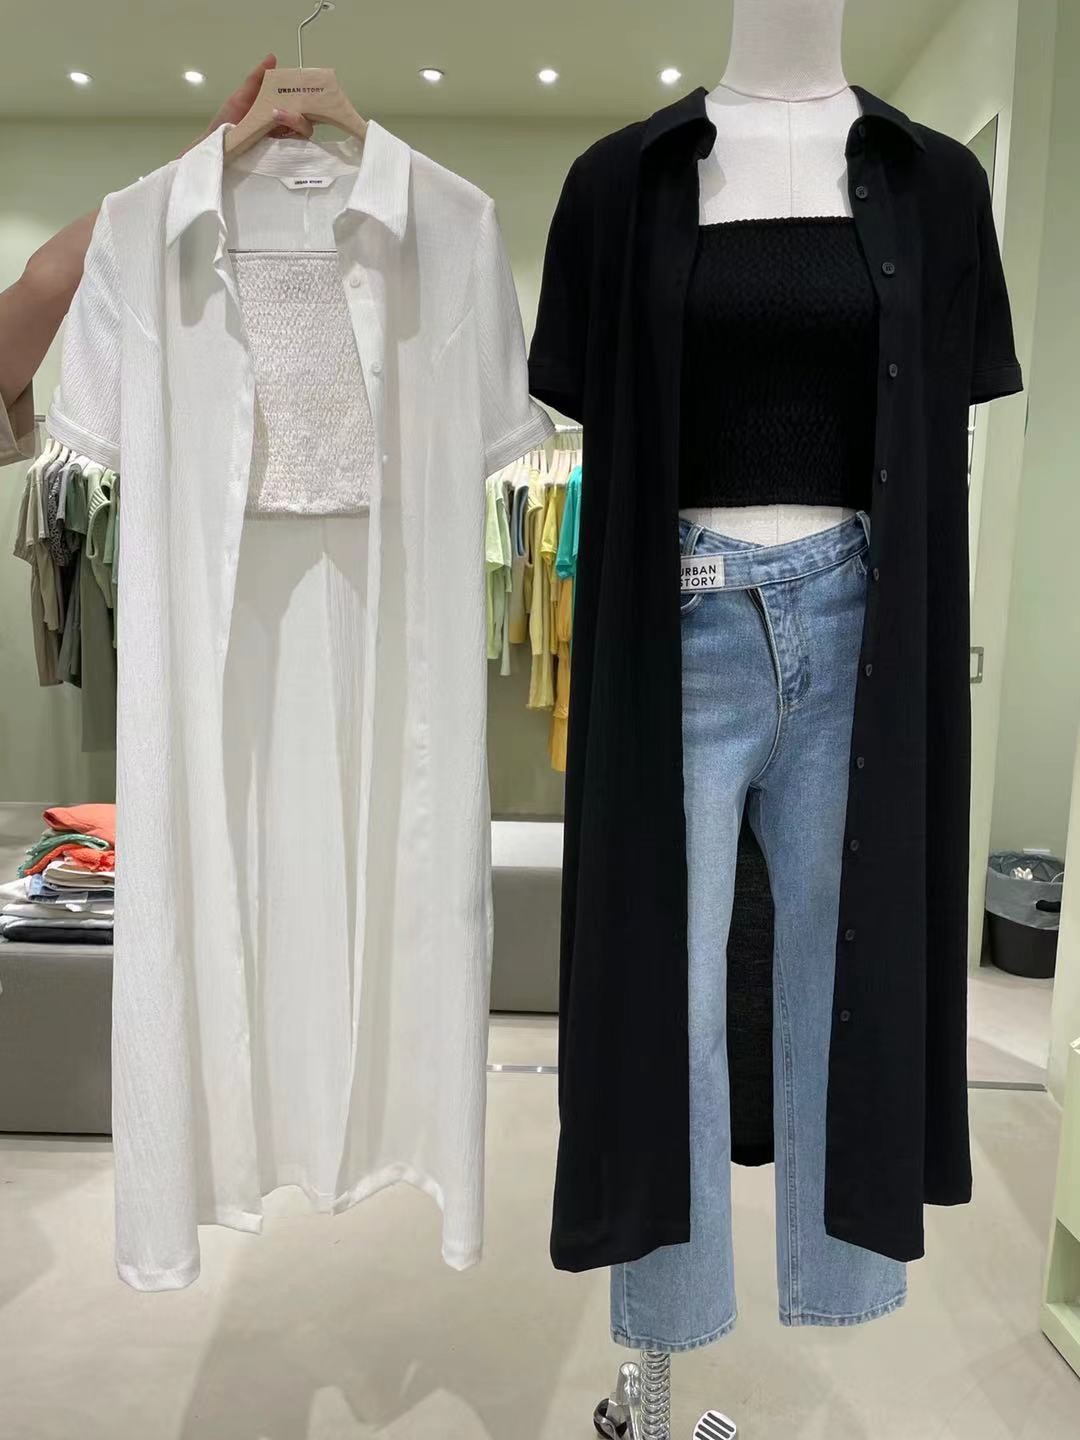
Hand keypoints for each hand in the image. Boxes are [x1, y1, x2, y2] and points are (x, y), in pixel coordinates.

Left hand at [188, 54, 313, 150]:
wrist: (217, 146)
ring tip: (276, 114)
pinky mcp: (282, 156)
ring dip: (297, 120)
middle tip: (287, 102)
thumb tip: (272, 57)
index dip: (306, 93)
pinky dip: (294, 137)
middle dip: (305, 106)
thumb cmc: (227, 121)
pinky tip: (281, 129)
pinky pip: (298, 148)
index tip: (303, 85)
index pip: (299, 101)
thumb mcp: (241, 97)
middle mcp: (284, 125)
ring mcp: (284, 142)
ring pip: (305, 130)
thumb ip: (256, 79)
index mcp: (277, 109)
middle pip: (307, 115)